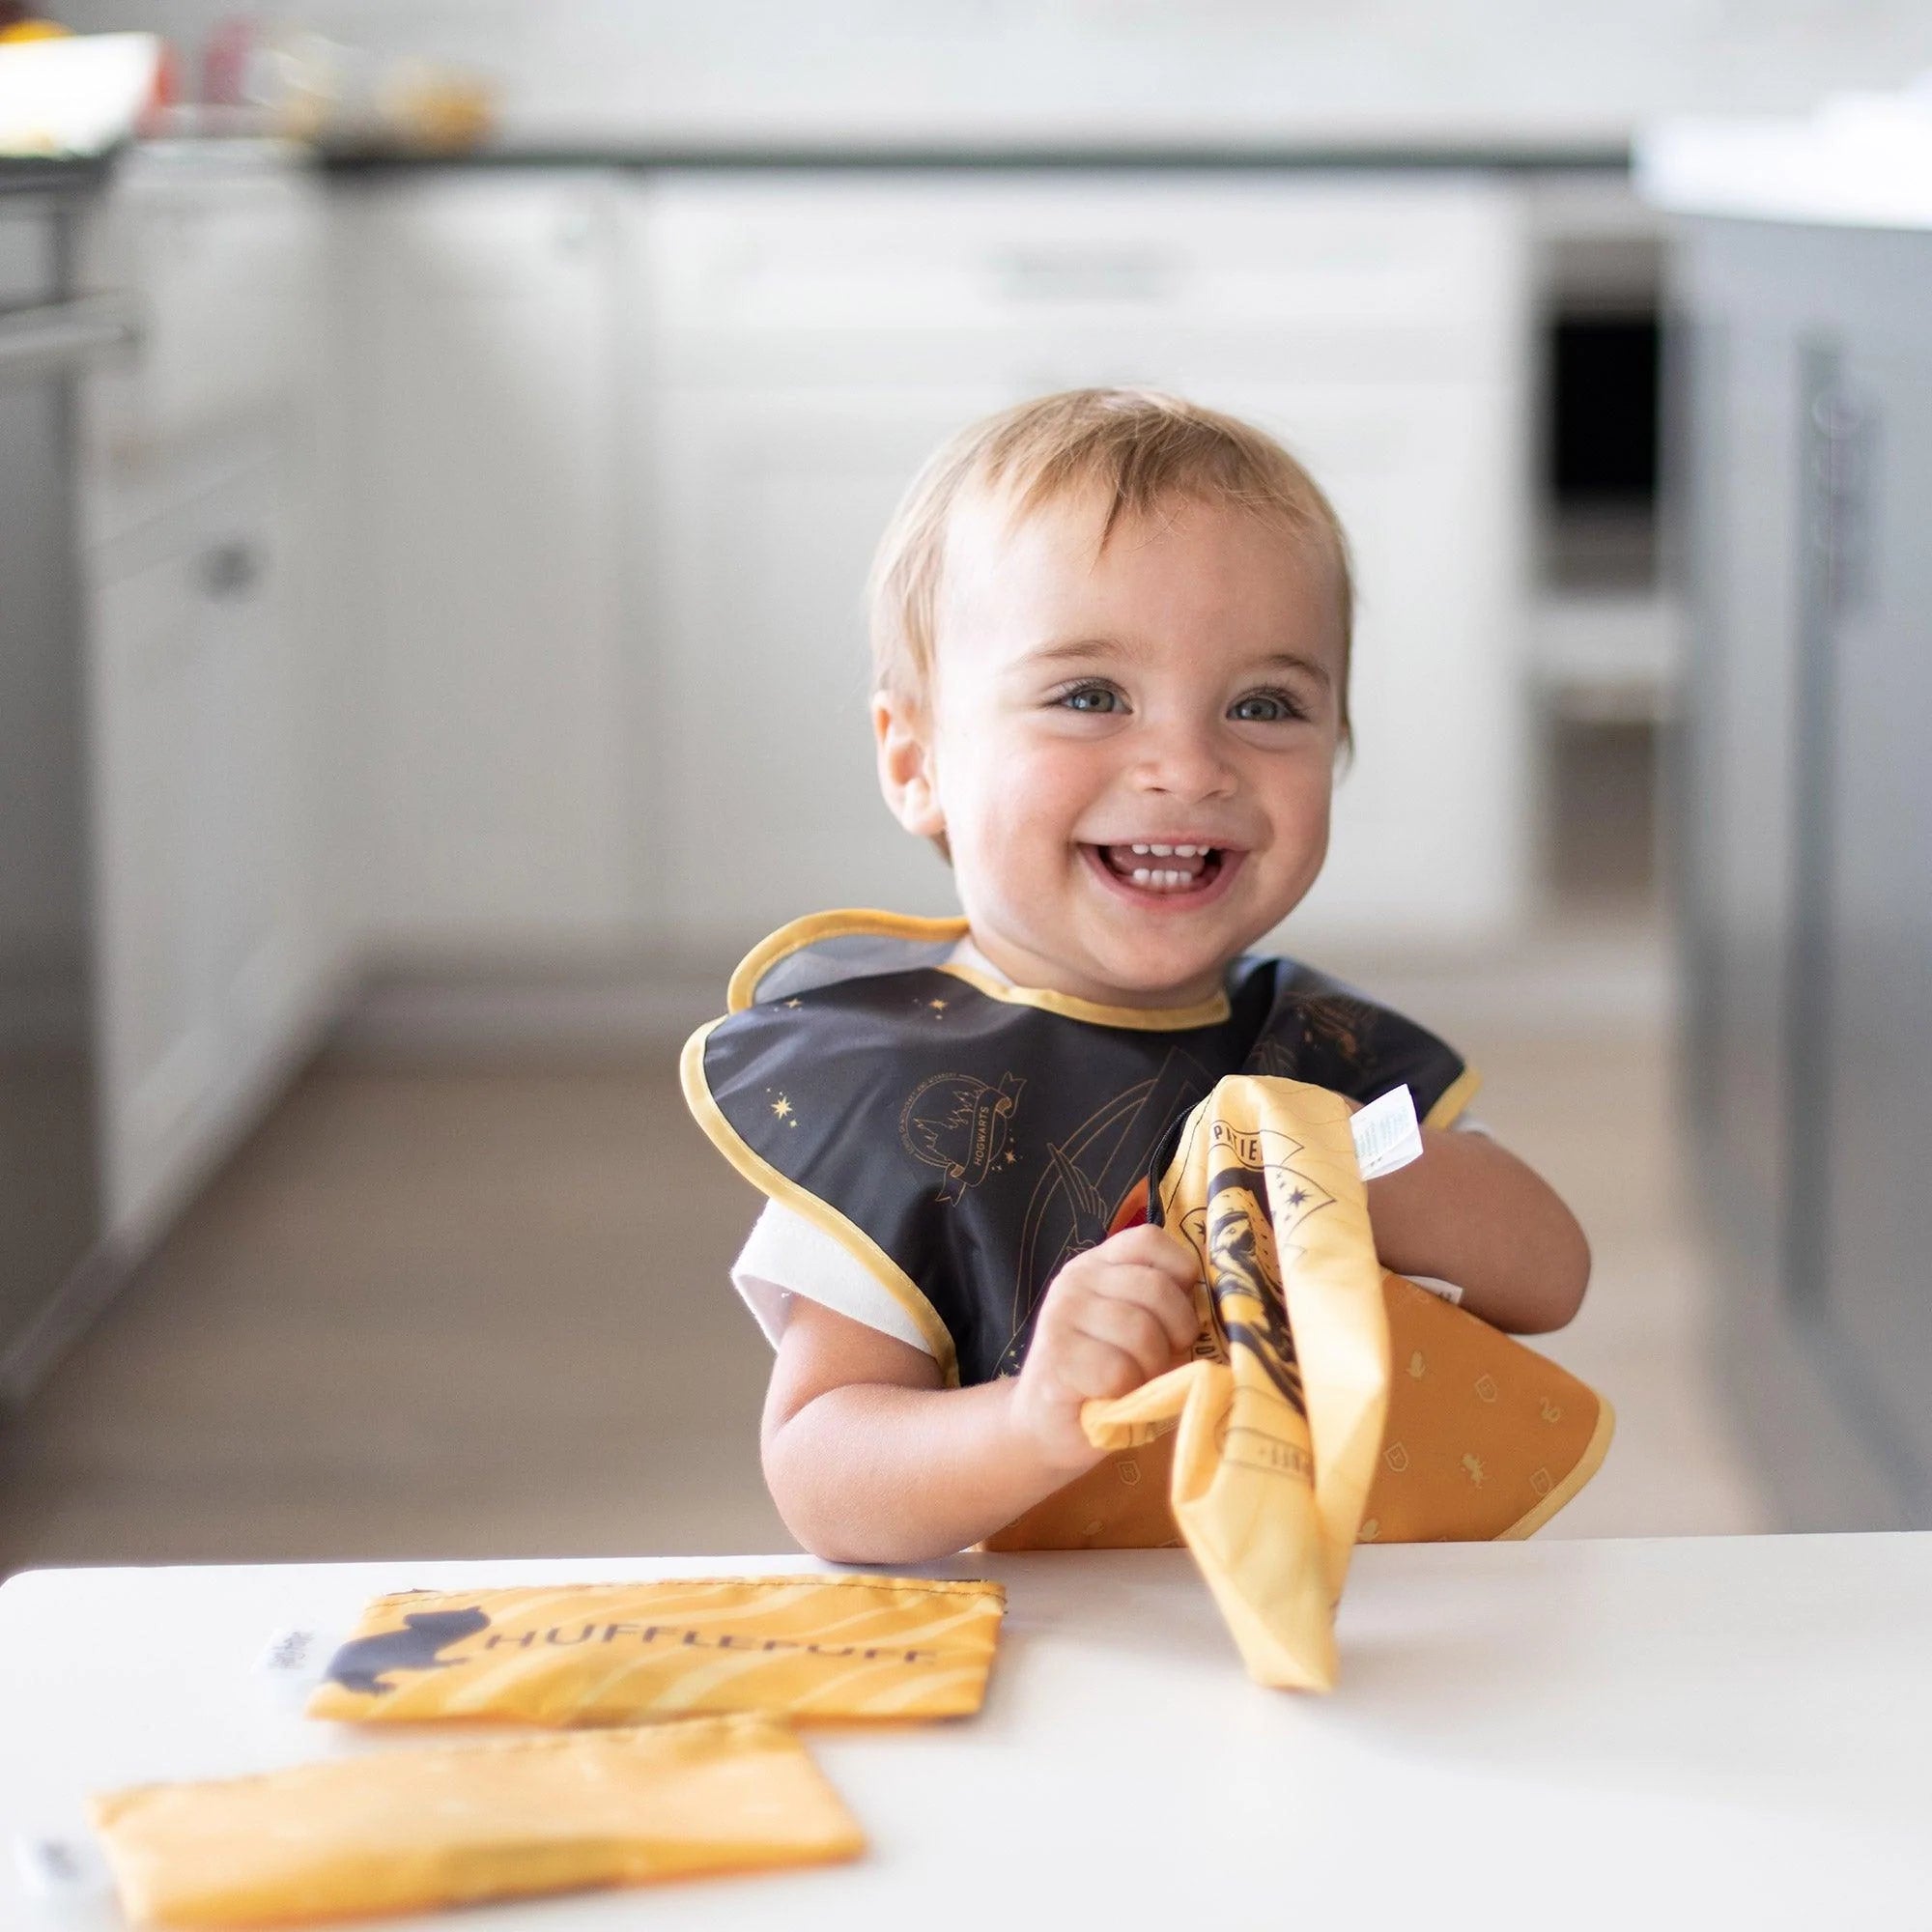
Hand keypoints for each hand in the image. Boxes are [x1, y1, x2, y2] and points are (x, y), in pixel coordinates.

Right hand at [1009, 1225, 1200, 1471]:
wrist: (1046, 1425)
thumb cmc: (1106, 1376)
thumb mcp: (1138, 1330)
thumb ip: (1165, 1308)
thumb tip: (1210, 1307)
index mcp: (1099, 1264)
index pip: (1148, 1240)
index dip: (1181, 1272)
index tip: (1185, 1311)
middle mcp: (1076, 1280)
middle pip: (1155, 1288)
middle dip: (1177, 1332)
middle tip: (1166, 1360)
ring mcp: (1061, 1315)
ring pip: (1140, 1331)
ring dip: (1152, 1368)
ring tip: (1138, 1381)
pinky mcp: (1056, 1358)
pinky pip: (1118, 1370)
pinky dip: (1129, 1391)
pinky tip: (1113, 1397)